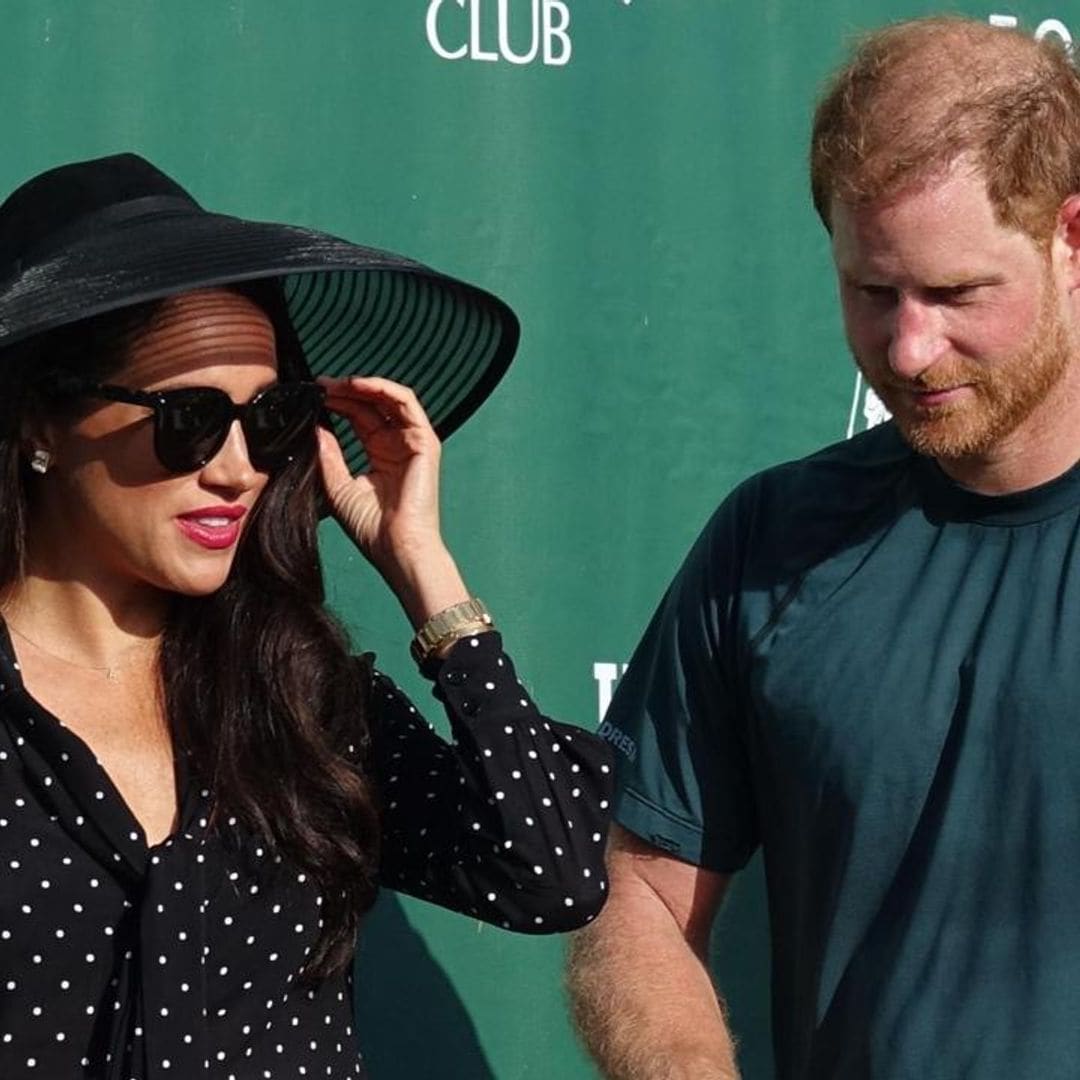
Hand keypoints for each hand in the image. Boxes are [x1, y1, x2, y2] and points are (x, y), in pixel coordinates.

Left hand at [316, 376, 469, 626]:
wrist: (397, 548)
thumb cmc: (372, 528)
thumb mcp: (338, 487)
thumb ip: (329, 455)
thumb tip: (316, 427)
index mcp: (380, 456)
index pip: (359, 419)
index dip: (337, 404)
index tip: (312, 396)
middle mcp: (397, 446)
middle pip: (372, 406)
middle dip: (345, 391)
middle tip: (319, 384)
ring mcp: (412, 442)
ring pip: (389, 399)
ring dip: (362, 386)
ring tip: (335, 383)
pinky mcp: (424, 442)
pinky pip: (406, 403)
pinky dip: (383, 389)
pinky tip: (358, 385)